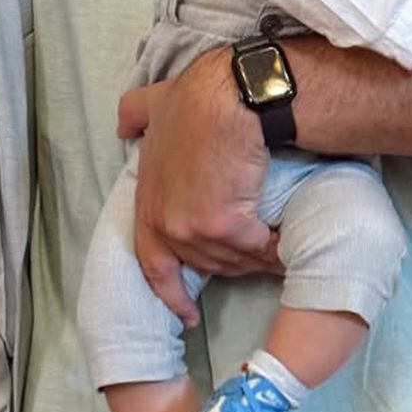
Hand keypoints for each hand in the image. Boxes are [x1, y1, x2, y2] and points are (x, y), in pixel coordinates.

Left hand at [122, 51, 278, 325]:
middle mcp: (163, 222)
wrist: (232, 97)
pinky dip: (273, 249)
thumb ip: (138, 116)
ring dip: (256, 257)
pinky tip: (287, 244)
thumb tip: (124, 127)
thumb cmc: (200, 96)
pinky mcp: (220, 225)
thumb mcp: (156, 103)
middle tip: (257, 256)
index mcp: (148, 202)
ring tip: (277, 248)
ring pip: (232, 259)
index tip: (187, 314)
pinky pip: (255, 249)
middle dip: (232, 262)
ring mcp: (189, 227)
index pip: (153, 262)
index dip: (170, 292)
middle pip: (205, 262)